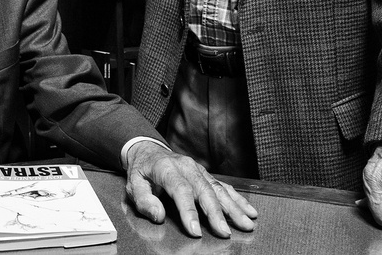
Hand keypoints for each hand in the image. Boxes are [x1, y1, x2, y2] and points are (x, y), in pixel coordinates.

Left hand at [124, 141, 256, 237]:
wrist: (148, 149)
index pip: (181, 190)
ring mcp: (198, 170)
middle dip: (216, 213)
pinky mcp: (206, 174)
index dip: (189, 211)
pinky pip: (224, 186)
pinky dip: (238, 199)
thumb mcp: (132, 184)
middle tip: (225, 232)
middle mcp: (187, 167)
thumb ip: (144, 200)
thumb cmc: (142, 170)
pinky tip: (249, 210)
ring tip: (246, 223)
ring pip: (219, 189)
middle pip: (204, 191)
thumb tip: (158, 215)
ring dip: (234, 208)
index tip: (195, 230)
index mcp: (167, 168)